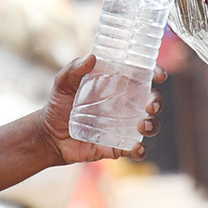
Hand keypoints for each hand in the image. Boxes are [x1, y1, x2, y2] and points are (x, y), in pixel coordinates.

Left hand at [37, 54, 164, 163]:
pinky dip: (140, 150)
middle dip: (157, 102)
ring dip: (153, 125)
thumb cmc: (58, 104)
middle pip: (152, 100)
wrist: (48, 135)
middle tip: (149, 105)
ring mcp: (123, 126)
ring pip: (150, 125)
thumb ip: (74, 69)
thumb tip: (91, 58)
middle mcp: (124, 105)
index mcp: (117, 86)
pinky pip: (136, 149)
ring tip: (143, 126)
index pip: (142, 76)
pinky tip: (136, 147)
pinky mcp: (117, 146)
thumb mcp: (63, 83)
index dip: (155, 73)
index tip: (158, 75)